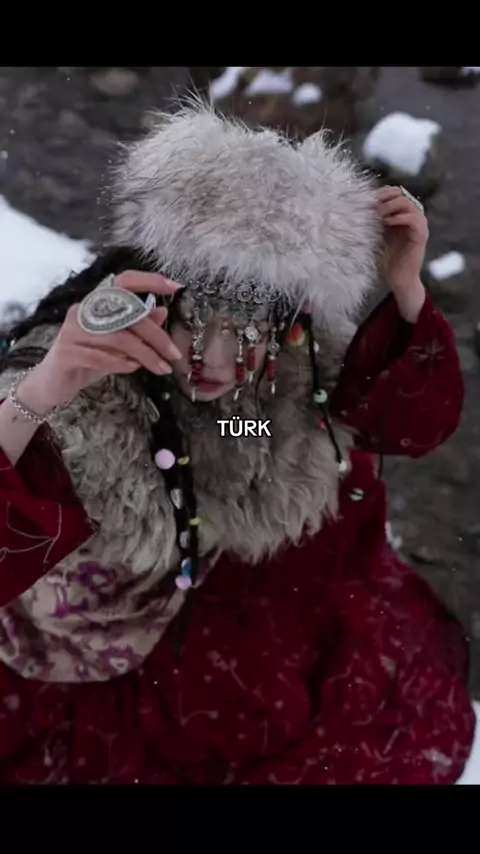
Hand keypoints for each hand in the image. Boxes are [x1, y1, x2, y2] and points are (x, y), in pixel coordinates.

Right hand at [17, 271, 181, 413]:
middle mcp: (83, 311)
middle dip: (156, 336)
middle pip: (128, 315)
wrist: (53, 384)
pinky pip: (100, 356)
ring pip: (118, 338)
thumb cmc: (88, 361)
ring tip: (162, 369)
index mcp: (96, 303)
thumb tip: (162, 311)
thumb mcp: (117, 345)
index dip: (149, 281)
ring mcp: (72, 331)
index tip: (175, 287)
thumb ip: (136, 328)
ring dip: (145, 355)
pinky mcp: (66, 352)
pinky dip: (121, 363)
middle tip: (174, 354)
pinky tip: (134, 369)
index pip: (123, 282)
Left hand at [377, 186, 428, 322]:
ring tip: (378, 213)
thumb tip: (355, 207)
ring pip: (407, 203)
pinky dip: (400, 217)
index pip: (393, 193)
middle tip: (371, 205)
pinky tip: (387, 222)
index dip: (380, 193)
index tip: (365, 200)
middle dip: (384, 198)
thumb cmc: (385, 258)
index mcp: (401, 213)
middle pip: (400, 194)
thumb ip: (373, 220)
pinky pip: (413, 218)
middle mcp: (412, 215)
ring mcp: (419, 224)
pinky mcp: (422, 234)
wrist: (397, 278)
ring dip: (391, 206)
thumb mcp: (376, 234)